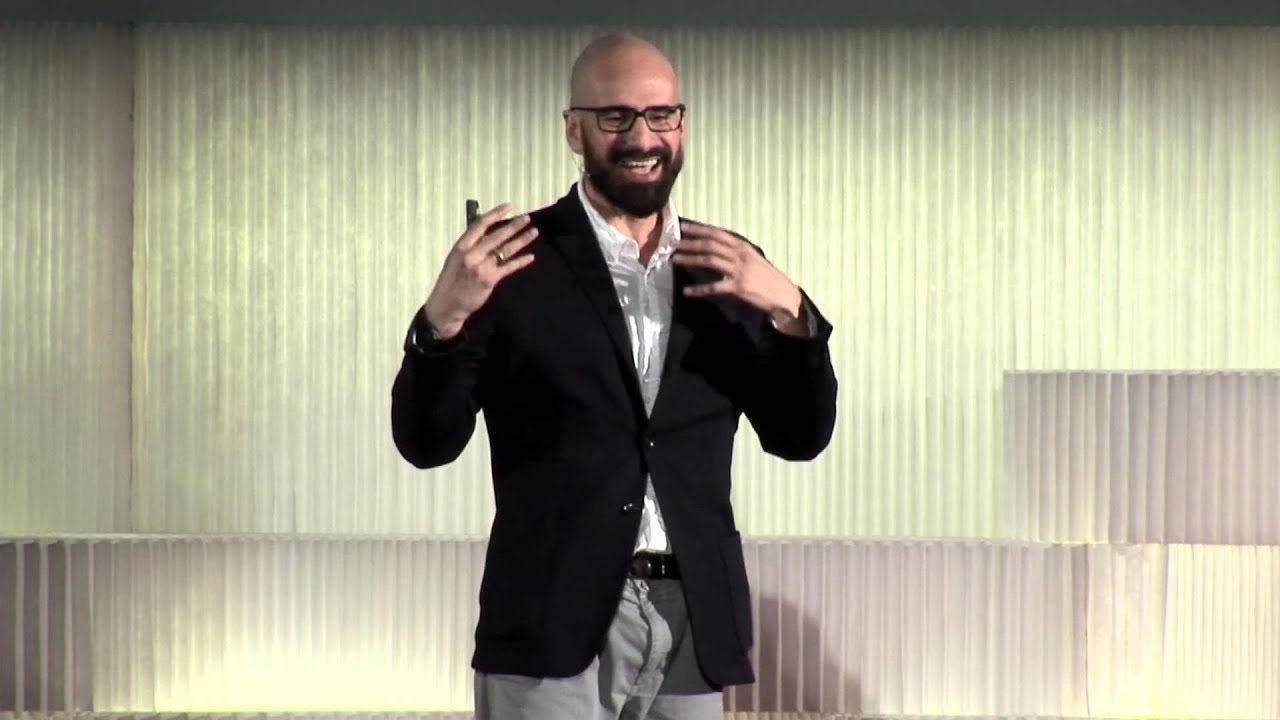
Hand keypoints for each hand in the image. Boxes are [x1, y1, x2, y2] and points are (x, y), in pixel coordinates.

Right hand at [423, 204, 537, 337]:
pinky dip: (520, 262)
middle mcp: (472, 254)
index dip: (495, 214)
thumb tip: (487, 232)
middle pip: (496, 236)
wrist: (447, 304)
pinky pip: (508, 267)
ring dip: (521, 240)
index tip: (508, 207)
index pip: (480, 225)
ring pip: (505, 250)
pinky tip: (530, 257)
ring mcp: (481, 267)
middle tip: (527, 218)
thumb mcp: (455, 258)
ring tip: (533, 232)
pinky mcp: (490, 279)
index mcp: (461, 246)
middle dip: (513, 226)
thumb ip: (470, 246)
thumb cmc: (451, 281)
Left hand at [673, 221, 806, 332]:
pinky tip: (687, 292)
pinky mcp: (738, 287)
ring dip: (690, 259)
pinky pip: (714, 287)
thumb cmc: (766, 277)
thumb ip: (735, 253)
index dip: (699, 229)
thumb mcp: (752, 259)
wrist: (783, 294)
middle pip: (710, 244)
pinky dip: (699, 289)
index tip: (683, 227)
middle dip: (690, 242)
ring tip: (674, 260)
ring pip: (710, 260)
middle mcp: (740, 255)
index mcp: (742, 247)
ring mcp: (739, 270)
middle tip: (672, 242)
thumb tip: (716, 248)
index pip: (717, 233)